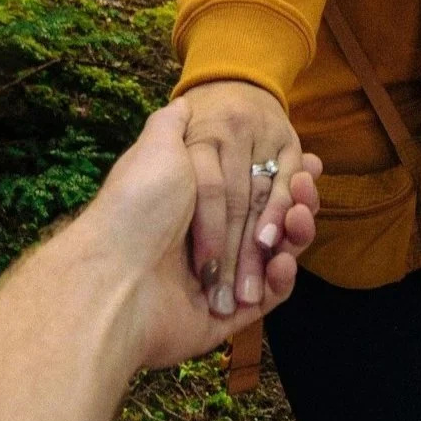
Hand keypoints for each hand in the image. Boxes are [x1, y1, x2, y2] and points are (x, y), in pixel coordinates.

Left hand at [66, 100, 320, 369]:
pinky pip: (268, 298)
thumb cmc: (137, 207)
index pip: (250, 189)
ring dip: (294, 235)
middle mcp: (205, 241)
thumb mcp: (156, 149)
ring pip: (272, 258)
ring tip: (299, 217)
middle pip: (267, 222)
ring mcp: (218, 280)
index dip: (280, 176)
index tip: (305, 164)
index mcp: (192, 205)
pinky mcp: (227, 316)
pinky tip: (285, 258)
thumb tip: (183, 103)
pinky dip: (282, 278)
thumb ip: (173, 126)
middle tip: (305, 188)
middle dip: (293, 203)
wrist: (114, 276)